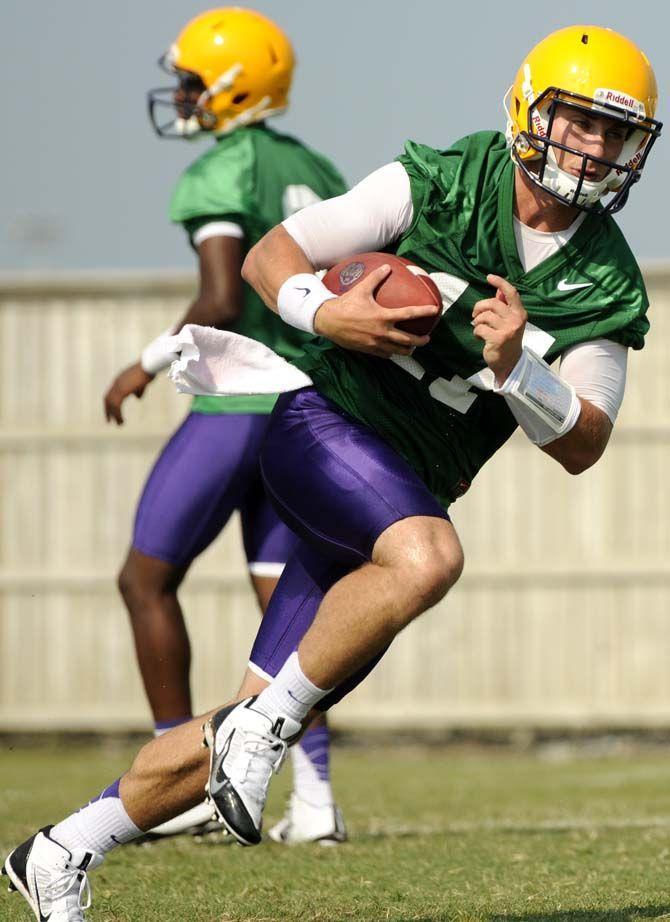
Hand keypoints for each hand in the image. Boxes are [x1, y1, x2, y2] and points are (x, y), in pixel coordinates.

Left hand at [104, 361, 153, 424]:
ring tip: (119, 424)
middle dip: (107, 410)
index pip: (111, 393)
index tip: (112, 412)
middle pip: (107, 398)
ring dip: (114, 415)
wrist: (149, 365)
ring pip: (112, 404)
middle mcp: (116, 383)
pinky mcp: (122, 391)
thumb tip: (137, 398)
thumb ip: (138, 390)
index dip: (110, 403)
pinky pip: (117, 406)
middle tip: (109, 421)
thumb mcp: (143, 383)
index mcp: (120, 380)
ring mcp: (118, 386)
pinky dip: (118, 415)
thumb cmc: (148, 371)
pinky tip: (122, 421)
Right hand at [314, 265, 438, 356]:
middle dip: (420, 341)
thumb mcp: (361, 289)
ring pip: (397, 351)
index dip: (423, 311)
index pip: (408, 314)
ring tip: (412, 348)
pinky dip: (391, 353)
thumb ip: (376, 278)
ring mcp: (375, 344)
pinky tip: (393, 351)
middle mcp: (382, 332)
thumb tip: (387, 267)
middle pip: (408, 340)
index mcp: (383, 316)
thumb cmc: (345, 304)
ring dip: (407, 350)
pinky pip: (384, 354)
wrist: (328, 321)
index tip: (435, 310)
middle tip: (427, 338)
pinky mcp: (368, 350)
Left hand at [472, 274, 526, 385]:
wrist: (510, 363)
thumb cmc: (507, 340)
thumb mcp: (509, 321)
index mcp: (520, 313)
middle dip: (479, 307)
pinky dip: (476, 332)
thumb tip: (498, 290)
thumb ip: (504, 306)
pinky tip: (480, 337)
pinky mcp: (498, 339)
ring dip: (477, 322)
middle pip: (492, 303)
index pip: (511, 293)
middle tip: (475, 315)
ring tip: (479, 328)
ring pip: (484, 316)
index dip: (500, 282)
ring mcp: (508, 330)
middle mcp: (516, 320)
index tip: (489, 277)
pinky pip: (480, 328)